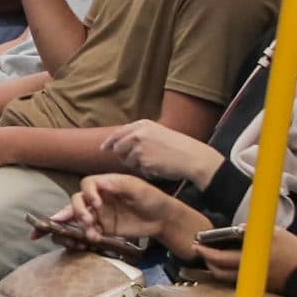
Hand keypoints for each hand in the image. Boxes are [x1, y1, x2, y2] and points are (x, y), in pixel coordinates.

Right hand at [60, 173, 191, 255]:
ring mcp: (101, 213)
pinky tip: (96, 238)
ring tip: (91, 233)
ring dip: (80, 224)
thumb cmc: (152, 198)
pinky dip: (89, 234)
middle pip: (78, 200)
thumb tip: (100, 183)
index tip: (96, 203)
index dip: (87, 193)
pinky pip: (90, 230)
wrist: (163, 219)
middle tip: (87, 220)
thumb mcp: (138, 189)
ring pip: (81, 217)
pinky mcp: (104, 228)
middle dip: (77, 210)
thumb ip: (119, 185)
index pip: (87, 184)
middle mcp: (100, 198)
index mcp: (106, 184)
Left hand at [99, 121, 225, 188]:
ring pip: (127, 162)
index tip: (104, 148)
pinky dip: (147, 172)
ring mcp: (139, 148)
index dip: (110, 142)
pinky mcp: (143, 162)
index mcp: (142, 124)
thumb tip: (120, 143)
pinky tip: (159, 168)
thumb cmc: (179, 147)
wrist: (192, 157)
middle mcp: (138, 134)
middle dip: (124, 157)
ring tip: (155, 162)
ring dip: (137, 165)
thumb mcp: (158, 132)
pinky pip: (139, 171)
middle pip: (118, 149)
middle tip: (139, 161)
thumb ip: (140, 135)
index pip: (118, 133)